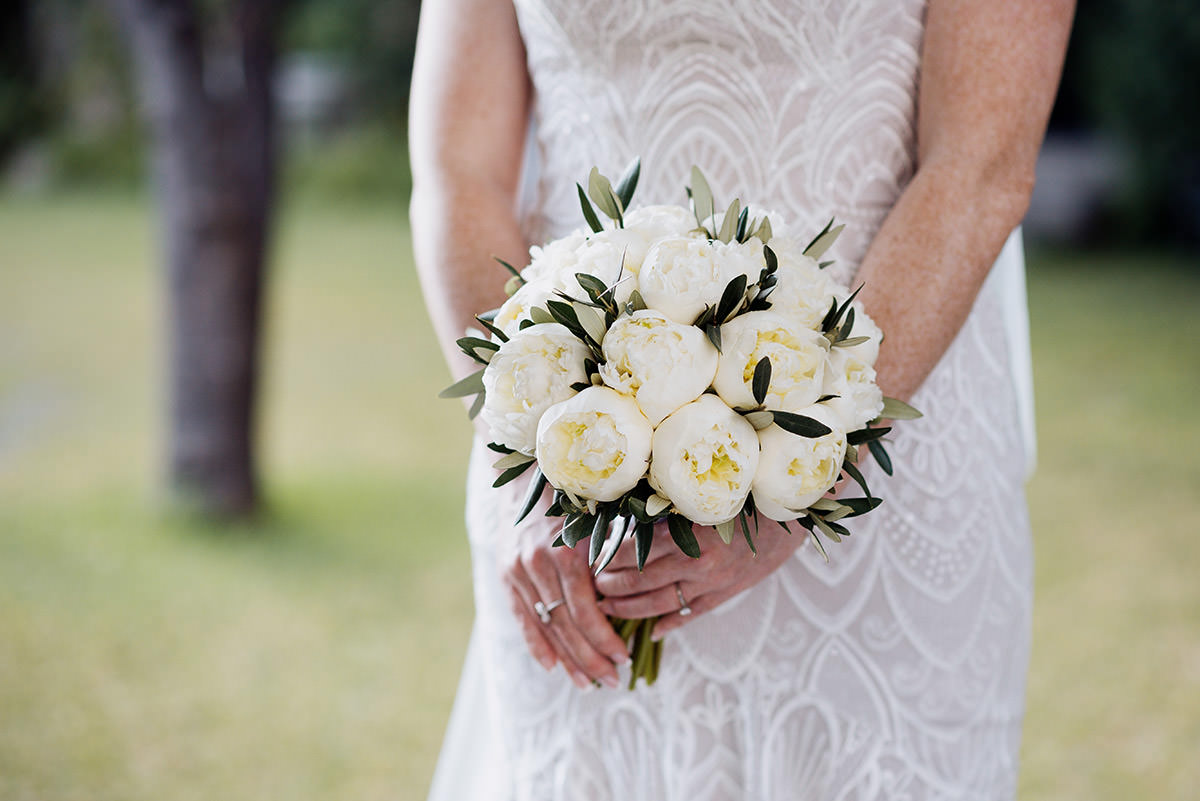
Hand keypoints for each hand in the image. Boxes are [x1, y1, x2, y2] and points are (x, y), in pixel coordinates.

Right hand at [496, 474, 630, 688]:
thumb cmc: (576, 498)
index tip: (623, 659)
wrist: (526, 475)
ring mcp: (518, 571)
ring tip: (587, 683)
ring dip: (567, 659)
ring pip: (546, 627)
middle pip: (566, 626)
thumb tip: (641, 597)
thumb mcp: (598, 522)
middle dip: (591, 658)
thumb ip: (613, 559)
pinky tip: (553, 666)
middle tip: (612, 680)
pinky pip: (522, 617)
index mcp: (566, 552)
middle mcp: (538, 564)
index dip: (604, 640)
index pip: (586, 612)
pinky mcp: (506, 575)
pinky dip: (537, 644)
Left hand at [594, 517, 805, 639]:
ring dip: (630, 608)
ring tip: (607, 608)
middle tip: (591, 586)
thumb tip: (628, 517)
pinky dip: (669, 625)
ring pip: (661, 603)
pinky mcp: (726, 594)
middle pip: (642, 581)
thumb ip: (670, 513)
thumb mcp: (704, 500)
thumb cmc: (746, 499)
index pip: (636, 553)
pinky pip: (691, 615)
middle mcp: (698, 563)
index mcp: (689, 535)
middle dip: (612, 586)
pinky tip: (652, 633)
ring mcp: (712, 583)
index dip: (609, 558)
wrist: (792, 516)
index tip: (590, 559)